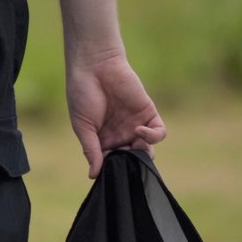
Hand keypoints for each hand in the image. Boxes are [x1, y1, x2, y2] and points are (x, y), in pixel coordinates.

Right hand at [66, 52, 165, 178]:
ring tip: (133, 148)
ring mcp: (135, 125)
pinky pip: (159, 133)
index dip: (112, 169)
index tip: (109, 172)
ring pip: (147, 151)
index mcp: (102, 140)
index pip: (111, 163)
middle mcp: (120, 135)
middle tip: (125, 162)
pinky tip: (139, 131)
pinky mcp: (148, 113)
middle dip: (130, 165)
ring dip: (143, 155)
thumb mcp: (82, 126)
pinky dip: (153, 137)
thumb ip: (90, 150)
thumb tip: (94, 175)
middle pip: (131, 160)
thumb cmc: (82, 93)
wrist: (95, 66)